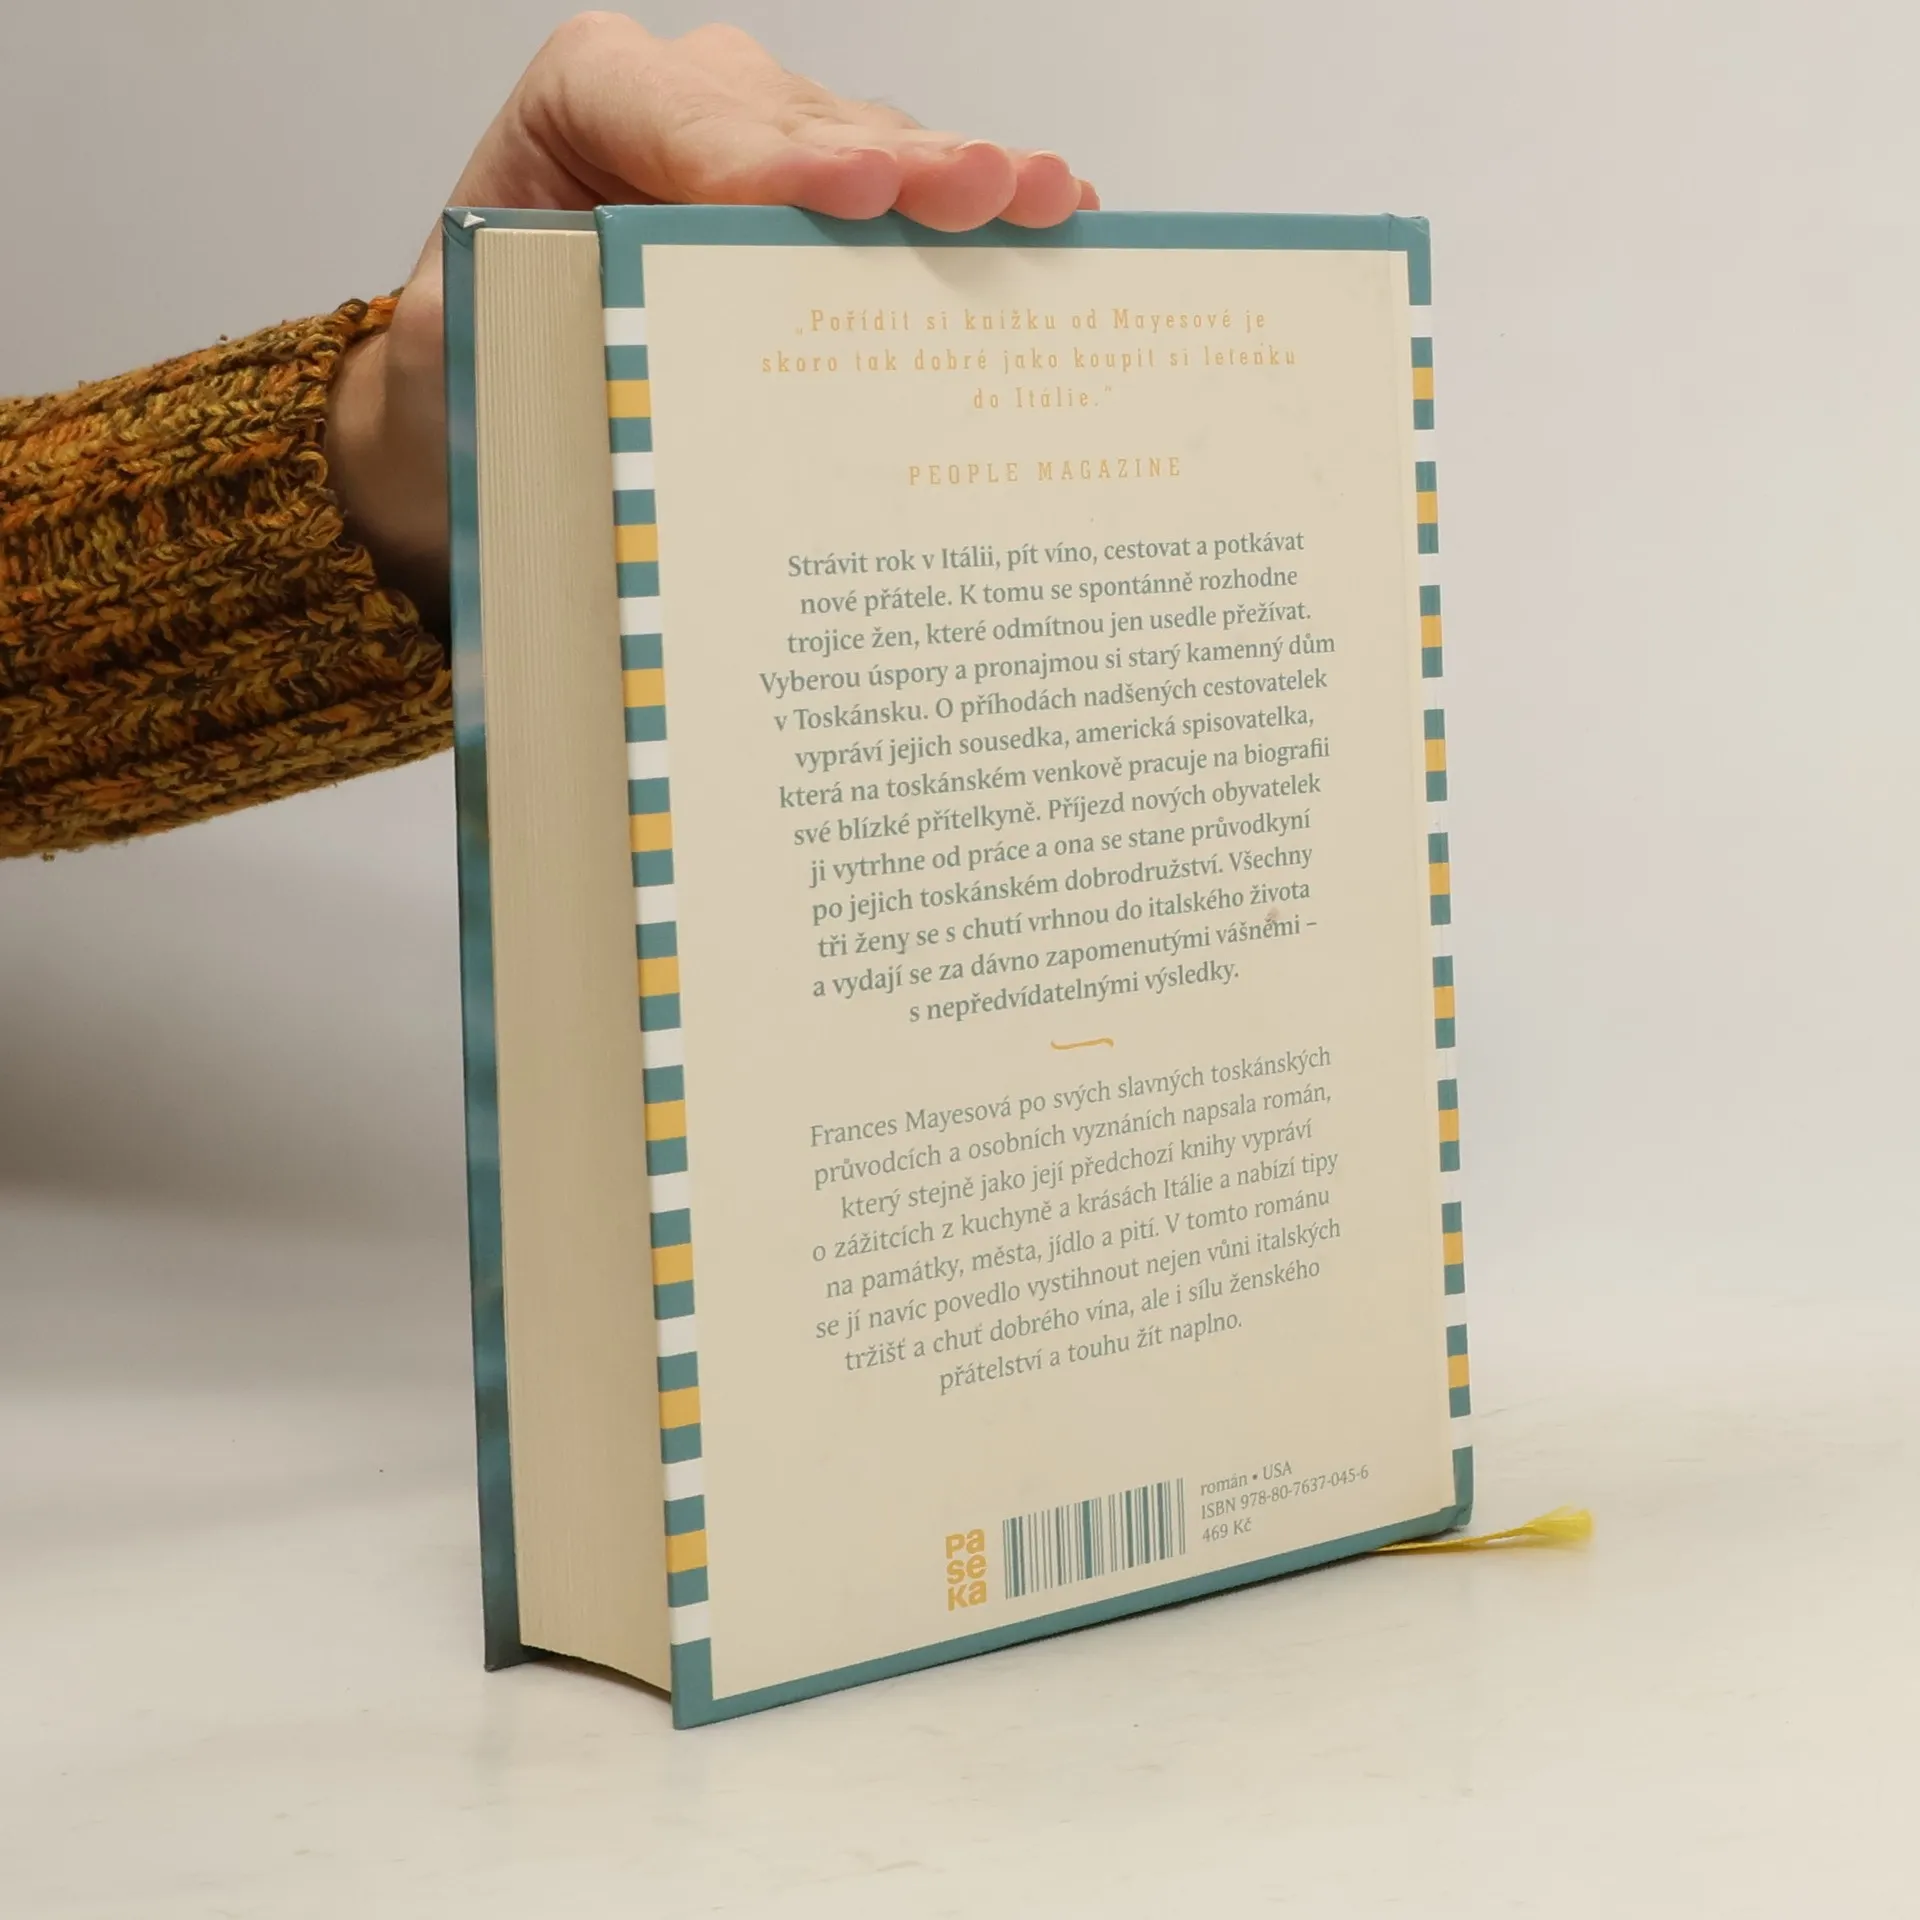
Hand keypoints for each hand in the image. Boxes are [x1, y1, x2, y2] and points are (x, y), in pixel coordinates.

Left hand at [327, 14, 1098, 620]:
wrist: (499, 405)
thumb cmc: (482, 372)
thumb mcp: (467, 353)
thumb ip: (526, 328)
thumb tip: (619, 367)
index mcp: (582, 105)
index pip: (670, 113)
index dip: (761, 156)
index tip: (839, 196)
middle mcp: (690, 105)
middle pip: (800, 124)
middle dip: (896, 163)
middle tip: (983, 190)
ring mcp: (772, 149)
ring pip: (874, 151)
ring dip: (962, 183)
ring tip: (1049, 203)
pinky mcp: (830, 209)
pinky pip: (908, 200)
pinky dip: (976, 219)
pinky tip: (1057, 222)